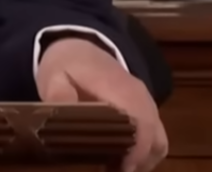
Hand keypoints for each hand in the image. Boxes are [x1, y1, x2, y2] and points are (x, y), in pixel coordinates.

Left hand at [36, 37, 166, 171]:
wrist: (81, 52)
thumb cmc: (68, 67)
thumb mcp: (54, 76)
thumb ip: (58, 94)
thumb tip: (61, 112)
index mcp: (119, 88)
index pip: (140, 120)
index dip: (136, 148)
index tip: (123, 167)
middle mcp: (141, 98)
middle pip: (153, 138)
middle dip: (137, 160)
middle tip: (112, 171)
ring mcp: (147, 106)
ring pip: (158, 143)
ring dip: (141, 160)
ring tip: (115, 168)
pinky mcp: (147, 115)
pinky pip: (155, 140)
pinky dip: (143, 155)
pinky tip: (121, 163)